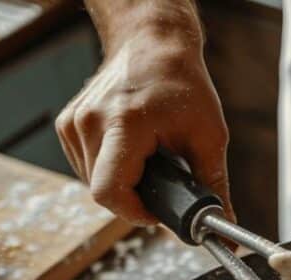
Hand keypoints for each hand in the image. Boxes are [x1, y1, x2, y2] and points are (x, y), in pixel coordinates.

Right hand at [56, 24, 231, 225]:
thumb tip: (223, 226)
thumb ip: (214, 185)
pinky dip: (109, 169)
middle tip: (162, 184)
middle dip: (135, 199)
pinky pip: (86, 167)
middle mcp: (89, 122)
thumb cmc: (182, 84)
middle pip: (102, 191)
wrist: (152, 43)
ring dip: (122, 184)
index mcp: (123, 123)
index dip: (136, 212)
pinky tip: (130, 152)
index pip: (110, 192)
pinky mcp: (67, 124)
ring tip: (149, 161)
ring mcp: (73, 122)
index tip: (160, 211)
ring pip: (93, 182)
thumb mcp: (209, 136)